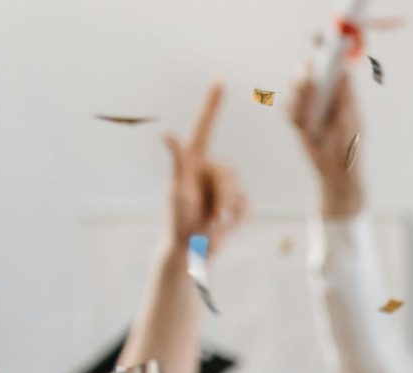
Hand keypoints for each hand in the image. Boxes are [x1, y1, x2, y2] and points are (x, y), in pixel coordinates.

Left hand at [164, 85, 246, 256]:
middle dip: (222, 197)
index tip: (219, 81)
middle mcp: (209, 169)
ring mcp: (223, 187)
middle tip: (209, 217)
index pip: (205, 127)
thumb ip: (178, 161)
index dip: (212, 105)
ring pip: (239, 190)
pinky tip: (223, 228)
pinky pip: (246, 206)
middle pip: (230, 172)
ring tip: (211, 224)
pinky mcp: (235, 204)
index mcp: (193, 161)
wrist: (190, 250)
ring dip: (227, 212)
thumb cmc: (178, 219)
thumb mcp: (177, 189)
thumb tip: (167, 133)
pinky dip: (236, 219)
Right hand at [286, 58, 364, 218]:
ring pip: (297, 91)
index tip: (319, 39)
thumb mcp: (351, 120)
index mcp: (337, 90)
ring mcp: (307, 107)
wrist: (339, 173)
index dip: (322, 50)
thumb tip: (344, 72)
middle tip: (308, 72)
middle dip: (306, 72)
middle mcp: (321, 95)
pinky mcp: (297, 121)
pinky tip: (303, 121)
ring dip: (301, 94)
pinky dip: (295, 113)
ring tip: (308, 100)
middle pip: (307, 73)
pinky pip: (290, 111)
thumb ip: (346, 97)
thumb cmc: (350, 145)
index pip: (328, 64)